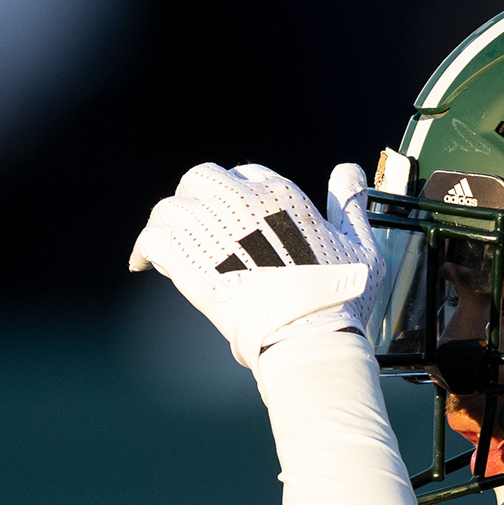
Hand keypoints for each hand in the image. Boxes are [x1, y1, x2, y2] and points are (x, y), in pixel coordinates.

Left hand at [128, 161, 376, 367]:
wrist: (309, 335)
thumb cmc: (340, 297)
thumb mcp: (360, 245)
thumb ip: (350, 205)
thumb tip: (349, 170)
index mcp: (281, 194)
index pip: (248, 172)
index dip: (238, 191)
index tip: (233, 215)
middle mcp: (242, 200)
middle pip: (201, 177)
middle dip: (195, 195)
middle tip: (195, 223)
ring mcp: (211, 228)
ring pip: (171, 206)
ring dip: (167, 223)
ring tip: (166, 245)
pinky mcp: (186, 259)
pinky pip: (151, 239)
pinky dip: (143, 249)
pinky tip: (143, 265)